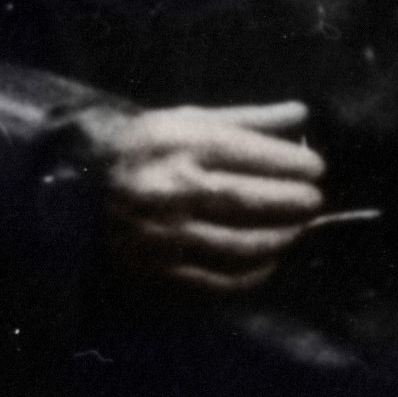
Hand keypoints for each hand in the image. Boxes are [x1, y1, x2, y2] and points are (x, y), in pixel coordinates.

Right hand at [96, 100, 328, 295]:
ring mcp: (164, 236)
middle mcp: (172, 190)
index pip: (249, 154)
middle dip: (291, 203)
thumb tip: (302, 114)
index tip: (317, 169)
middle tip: (316, 202)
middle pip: (247, 201)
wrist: (80, 190)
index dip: (291, 164)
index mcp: (181, 144)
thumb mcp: (189, 118)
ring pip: (237, 245)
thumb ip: (248, 118)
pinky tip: (271, 263)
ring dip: (278, 240)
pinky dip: (251, 276)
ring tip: (299, 231)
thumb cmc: (145, 147)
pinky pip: (216, 282)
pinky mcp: (159, 272)